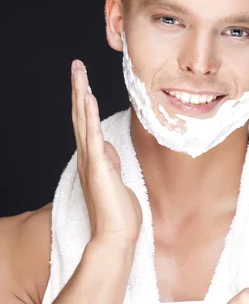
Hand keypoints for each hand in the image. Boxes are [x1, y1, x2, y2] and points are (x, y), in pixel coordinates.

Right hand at [71, 59, 142, 247]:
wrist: (115, 237)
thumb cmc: (118, 213)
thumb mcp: (117, 180)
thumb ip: (110, 162)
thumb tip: (108, 146)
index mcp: (93, 159)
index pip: (85, 124)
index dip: (83, 102)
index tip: (84, 83)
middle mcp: (87, 157)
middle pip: (80, 116)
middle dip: (78, 89)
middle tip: (76, 66)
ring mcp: (91, 161)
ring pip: (83, 120)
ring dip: (80, 94)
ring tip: (78, 71)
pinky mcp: (99, 167)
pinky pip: (93, 136)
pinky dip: (89, 116)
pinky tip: (88, 98)